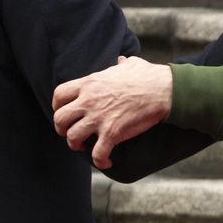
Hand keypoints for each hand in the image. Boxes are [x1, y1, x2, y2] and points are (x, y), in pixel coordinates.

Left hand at [52, 56, 172, 168]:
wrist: (164, 90)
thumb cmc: (149, 76)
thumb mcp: (131, 64)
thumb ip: (121, 63)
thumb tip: (121, 60)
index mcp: (90, 83)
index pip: (59, 94)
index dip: (57, 106)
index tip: (64, 112)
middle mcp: (89, 101)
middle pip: (60, 118)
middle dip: (62, 129)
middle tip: (71, 132)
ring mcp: (99, 118)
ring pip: (72, 137)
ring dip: (76, 145)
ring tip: (84, 147)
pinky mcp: (112, 133)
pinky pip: (97, 153)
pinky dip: (100, 161)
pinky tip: (106, 161)